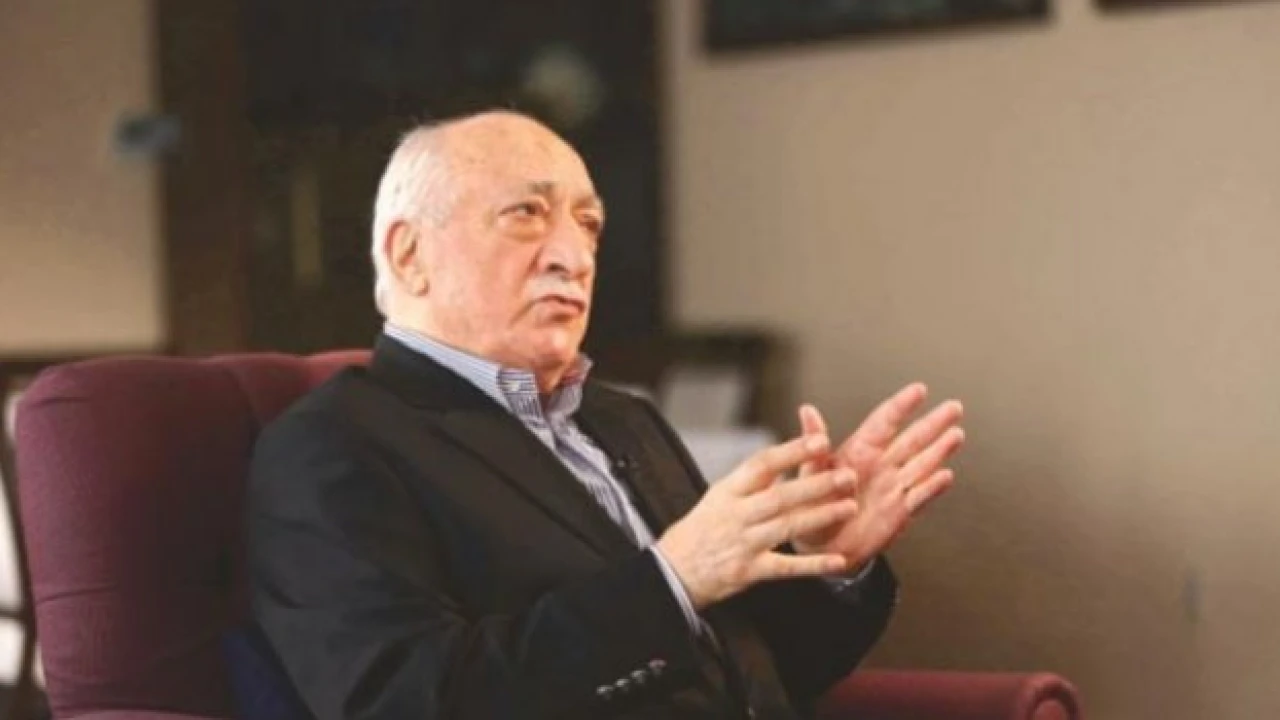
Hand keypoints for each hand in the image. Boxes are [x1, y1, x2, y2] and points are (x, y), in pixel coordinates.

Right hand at [656, 434, 859, 609]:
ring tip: (849, 507)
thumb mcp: (718, 497)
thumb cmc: (699, 531)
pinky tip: (837, 561)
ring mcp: (743, 543)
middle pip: (781, 496)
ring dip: (820, 516)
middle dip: (816, 484)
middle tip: (847, 475)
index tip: (820, 441)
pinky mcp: (749, 571)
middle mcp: (736, 514)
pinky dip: (813, 565)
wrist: (671, 572)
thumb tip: (784, 459)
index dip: (792, 451)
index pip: (762, 464)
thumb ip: (751, 482)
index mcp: (728, 491)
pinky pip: (786, 567)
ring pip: (787, 526)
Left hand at [791, 384, 964, 566]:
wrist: (819, 545)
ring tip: (956, 434)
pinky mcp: (899, 512)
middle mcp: (881, 465)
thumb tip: (807, 410)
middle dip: (933, 423)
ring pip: (922, 464)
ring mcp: (893, 487)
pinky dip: (932, 487)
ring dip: (939, 450)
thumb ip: (812, 443)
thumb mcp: (809, 472)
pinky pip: (919, 497)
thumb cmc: (811, 504)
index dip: (902, 405)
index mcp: (859, 451)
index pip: (884, 422)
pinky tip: (946, 476)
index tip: (919, 389)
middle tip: (954, 407)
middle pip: (912, 439)